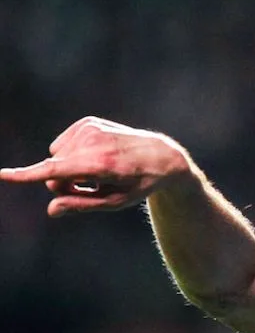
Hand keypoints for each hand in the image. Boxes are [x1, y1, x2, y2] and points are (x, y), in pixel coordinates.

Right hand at [0, 116, 190, 216]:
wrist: (160, 155)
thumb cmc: (138, 184)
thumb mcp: (115, 202)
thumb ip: (81, 205)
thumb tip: (52, 209)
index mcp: (101, 164)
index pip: (56, 171)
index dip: (27, 175)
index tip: (3, 176)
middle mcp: (93, 142)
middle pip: (54, 169)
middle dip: (63, 183)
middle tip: (90, 188)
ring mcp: (89, 128)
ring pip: (55, 156)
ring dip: (68, 167)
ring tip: (97, 172)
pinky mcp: (87, 122)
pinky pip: (62, 144)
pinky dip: (73, 154)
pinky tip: (96, 157)